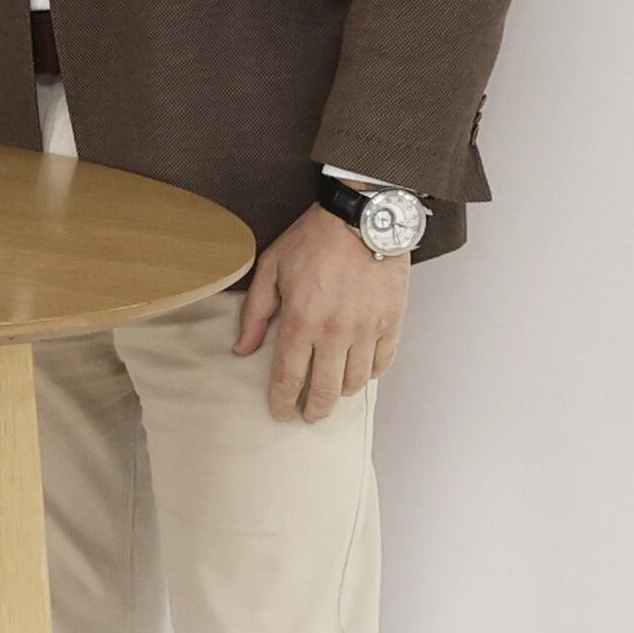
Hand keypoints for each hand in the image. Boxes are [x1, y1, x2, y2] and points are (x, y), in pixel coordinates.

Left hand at [233, 206, 404, 423]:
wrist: (363, 217)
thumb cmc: (314, 239)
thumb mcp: (272, 268)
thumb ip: (255, 312)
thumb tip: (242, 350)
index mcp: (301, 320)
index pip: (289, 377)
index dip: (282, 401)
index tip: (280, 413)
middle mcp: (334, 332)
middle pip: (324, 391)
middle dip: (314, 410)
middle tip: (308, 415)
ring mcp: (366, 329)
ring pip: (354, 381)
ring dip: (340, 392)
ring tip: (332, 389)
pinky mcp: (391, 322)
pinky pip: (382, 363)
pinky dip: (370, 373)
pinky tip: (360, 370)